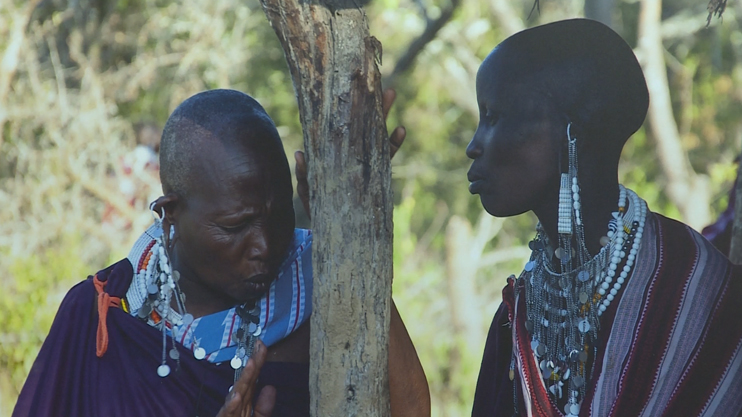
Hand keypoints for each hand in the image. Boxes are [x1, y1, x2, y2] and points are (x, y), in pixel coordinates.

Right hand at [216, 340, 275, 416]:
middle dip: (253, 365)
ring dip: (243, 380)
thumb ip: (263, 408)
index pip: (251, 381)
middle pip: (245, 383)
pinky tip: (235, 396)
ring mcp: (227, 414)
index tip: (262, 344)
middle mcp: (234, 407)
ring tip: (251, 363)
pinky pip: (226, 414)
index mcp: (243, 405)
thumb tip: (270, 386)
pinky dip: (230, 406)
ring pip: (236, 396)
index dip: (258, 363)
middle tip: (259, 345)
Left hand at [295, 88, 405, 218]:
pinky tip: (400, 131)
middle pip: (365, 128)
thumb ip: (305, 174)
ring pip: (378, 138)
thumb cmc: (318, 204)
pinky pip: (387, 159)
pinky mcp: (376, 178)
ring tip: (391, 96)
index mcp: (337, 154)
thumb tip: (300, 154)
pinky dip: (394, 145)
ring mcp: (366, 165)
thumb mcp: (308, 189)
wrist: (332, 229)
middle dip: (374, 108)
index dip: (351, 113)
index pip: (345, 129)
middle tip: (383, 86)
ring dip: (385, 117)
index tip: (355, 92)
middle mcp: (354, 156)